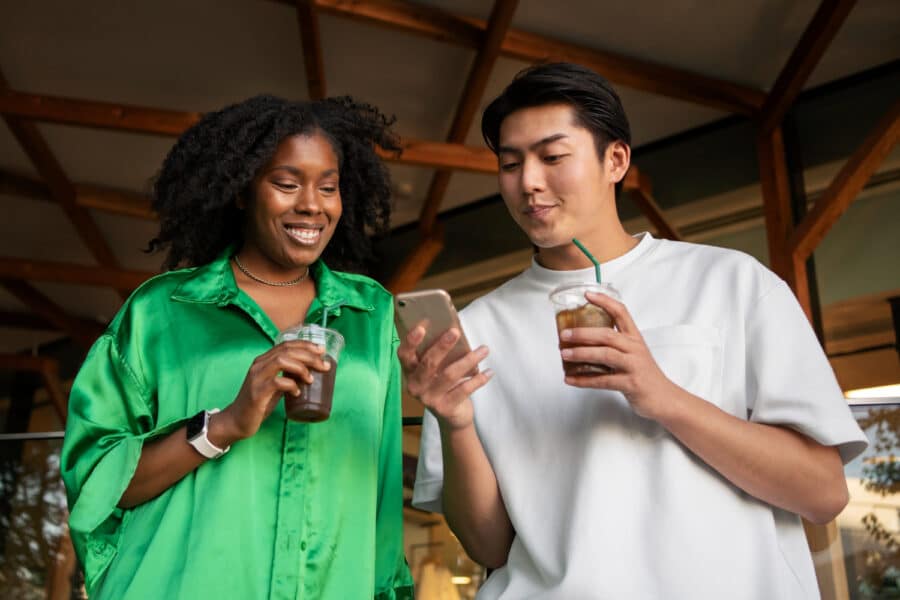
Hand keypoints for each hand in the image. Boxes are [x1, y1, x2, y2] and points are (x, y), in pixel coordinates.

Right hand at [215, 341, 330, 441]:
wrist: (237, 420)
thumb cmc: (259, 402)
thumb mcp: (275, 385)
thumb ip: (288, 376)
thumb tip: (311, 372)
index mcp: (263, 361)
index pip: (286, 344)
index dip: (305, 344)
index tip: (322, 350)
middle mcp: (259, 365)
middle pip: (287, 351)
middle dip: (309, 356)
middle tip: (324, 365)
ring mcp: (256, 378)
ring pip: (281, 361)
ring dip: (301, 368)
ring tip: (311, 379)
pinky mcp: (257, 392)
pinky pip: (277, 382)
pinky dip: (291, 385)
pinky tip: (297, 393)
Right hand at [397, 322, 492, 430]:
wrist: (451, 416)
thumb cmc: (443, 384)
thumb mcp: (437, 370)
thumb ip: (439, 354)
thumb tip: (454, 331)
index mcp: (410, 372)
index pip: (404, 355)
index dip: (411, 341)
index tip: (421, 327)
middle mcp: (415, 386)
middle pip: (428, 363)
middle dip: (442, 346)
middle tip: (455, 332)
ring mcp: (429, 399)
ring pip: (449, 375)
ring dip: (469, 360)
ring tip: (484, 349)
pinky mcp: (445, 408)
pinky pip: (464, 390)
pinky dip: (478, 380)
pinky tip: (489, 371)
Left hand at [559, 292, 678, 420]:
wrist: (665, 398)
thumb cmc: (645, 375)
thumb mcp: (633, 354)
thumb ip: (613, 346)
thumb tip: (582, 341)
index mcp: (634, 338)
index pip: (621, 312)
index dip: (604, 302)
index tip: (587, 295)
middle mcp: (635, 349)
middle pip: (607, 335)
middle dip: (583, 333)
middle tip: (564, 335)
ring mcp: (634, 366)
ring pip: (605, 355)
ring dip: (581, 354)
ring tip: (564, 354)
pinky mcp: (631, 384)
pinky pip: (603, 381)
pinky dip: (584, 380)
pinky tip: (570, 379)